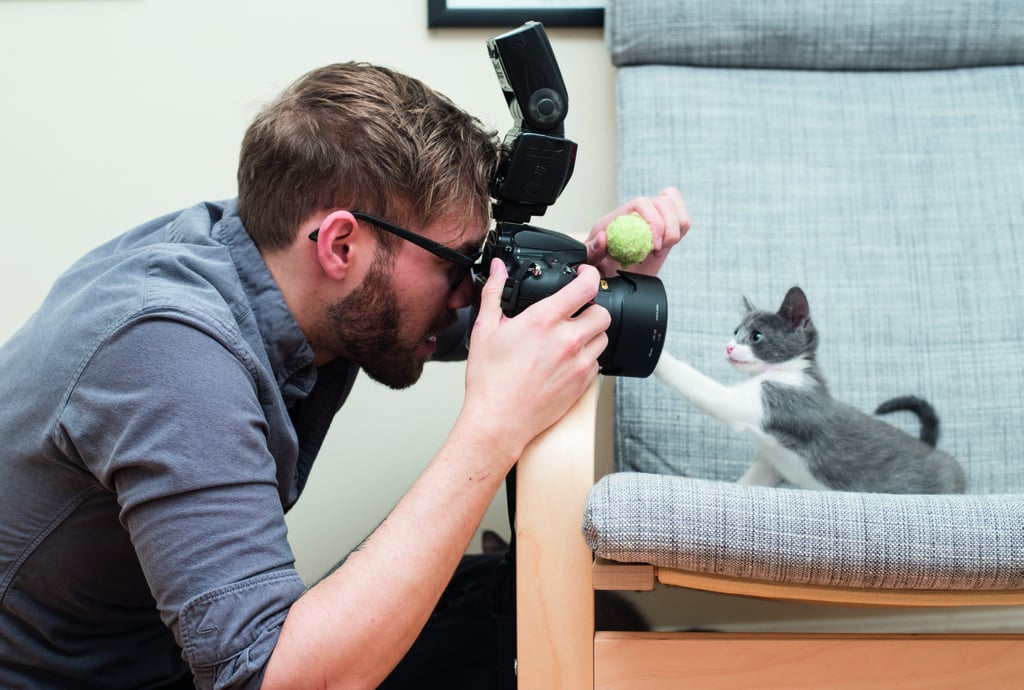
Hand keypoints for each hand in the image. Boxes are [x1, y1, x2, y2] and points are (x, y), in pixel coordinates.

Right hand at [462, 259, 610, 458]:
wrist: (499, 421)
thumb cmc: (490, 380)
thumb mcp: (485, 329)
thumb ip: (494, 293)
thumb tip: (498, 269)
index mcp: (544, 321)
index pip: (585, 287)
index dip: (589, 274)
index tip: (583, 274)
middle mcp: (567, 340)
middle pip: (601, 312)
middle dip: (590, 307)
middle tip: (574, 311)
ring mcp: (578, 363)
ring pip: (603, 336)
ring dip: (591, 332)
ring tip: (569, 336)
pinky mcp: (582, 383)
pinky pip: (597, 361)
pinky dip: (586, 356)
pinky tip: (566, 359)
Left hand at [586, 186, 690, 277]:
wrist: (609, 272)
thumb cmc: (598, 263)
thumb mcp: (589, 259)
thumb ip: (592, 250)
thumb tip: (603, 238)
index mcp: (620, 216)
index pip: (642, 203)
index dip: (653, 220)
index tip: (653, 245)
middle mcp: (638, 212)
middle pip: (665, 201)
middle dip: (668, 227)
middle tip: (658, 250)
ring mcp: (654, 217)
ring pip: (675, 206)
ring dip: (675, 230)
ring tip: (660, 249)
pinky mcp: (666, 227)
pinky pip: (682, 220)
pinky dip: (680, 232)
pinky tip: (665, 247)